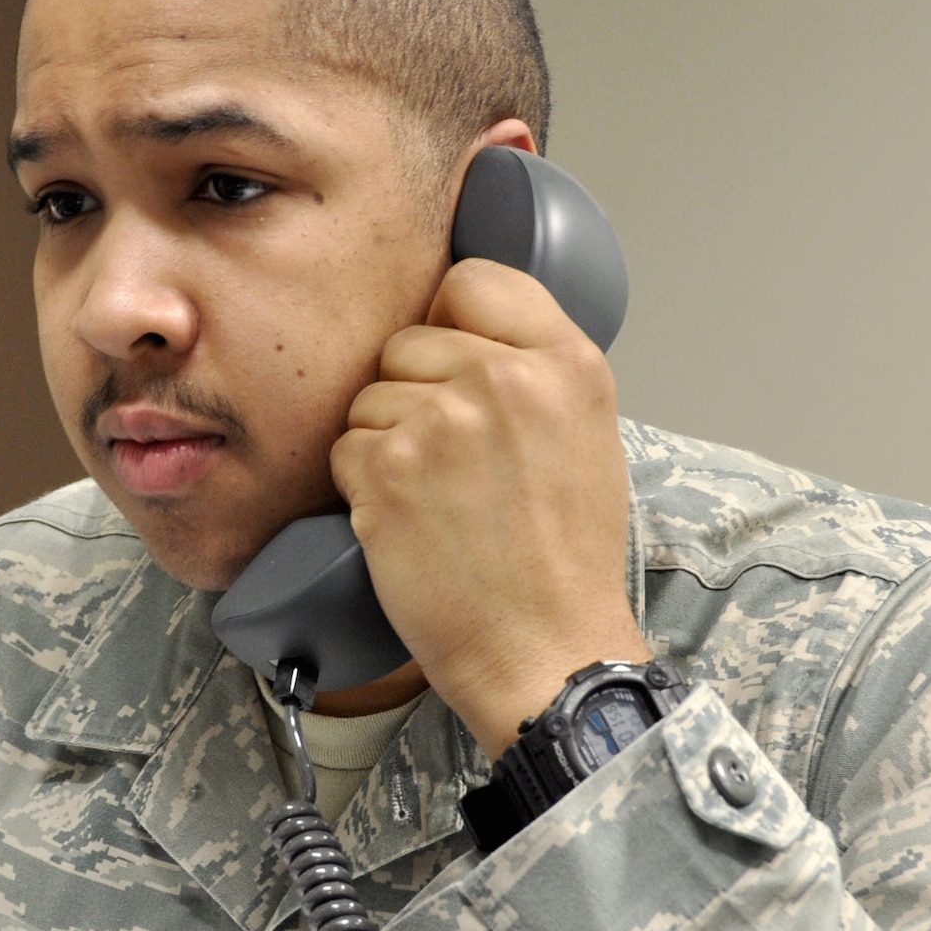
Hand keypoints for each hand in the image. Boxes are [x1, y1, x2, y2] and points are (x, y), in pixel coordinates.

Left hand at [330, 258, 648, 755]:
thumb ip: (533, 369)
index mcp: (566, 362)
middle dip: (412, 395)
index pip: (471, 282)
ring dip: (384, 443)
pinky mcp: (387, 470)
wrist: (545, 649)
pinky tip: (408, 523)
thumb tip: (462, 329)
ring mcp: (441, 422)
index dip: (449, 322)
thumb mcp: (586, 434)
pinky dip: (361, 487)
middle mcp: (505, 380)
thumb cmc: (565, 558)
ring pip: (368, 397)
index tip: (452, 361)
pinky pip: (344, 448)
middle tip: (452, 462)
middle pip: (407, 342)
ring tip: (436, 499)